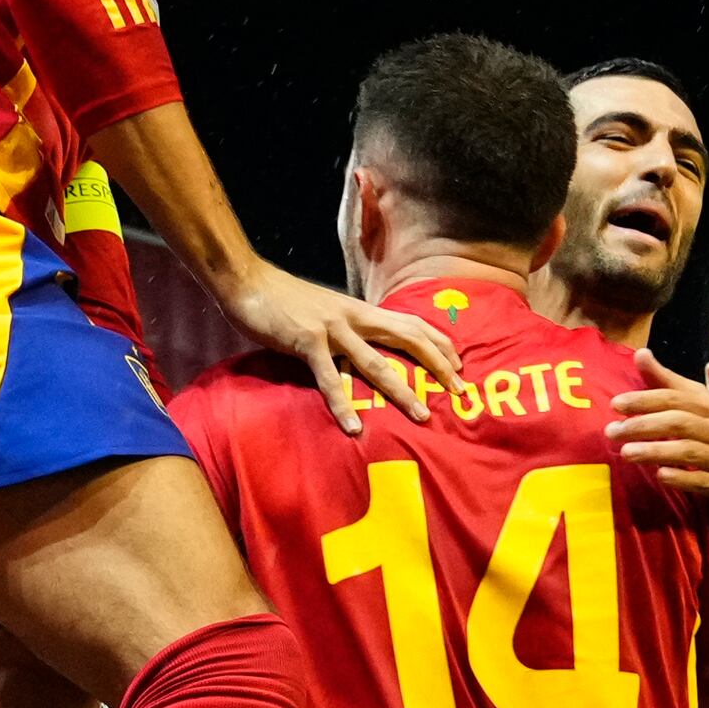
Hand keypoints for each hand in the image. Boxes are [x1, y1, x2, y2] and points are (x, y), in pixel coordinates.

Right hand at [226, 258, 456, 431]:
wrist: (247, 281)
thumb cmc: (284, 299)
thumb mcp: (325, 311)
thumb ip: (345, 330)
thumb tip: (359, 352)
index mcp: (360, 310)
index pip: (411, 323)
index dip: (439, 342)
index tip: (460, 364)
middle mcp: (354, 317)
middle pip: (408, 338)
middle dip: (438, 365)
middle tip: (461, 391)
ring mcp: (332, 329)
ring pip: (376, 363)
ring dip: (402, 391)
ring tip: (422, 415)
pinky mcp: (307, 342)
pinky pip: (330, 378)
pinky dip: (343, 404)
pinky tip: (354, 426)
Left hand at [606, 353, 708, 520]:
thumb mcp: (701, 409)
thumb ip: (669, 384)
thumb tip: (641, 354)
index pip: (676, 398)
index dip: (645, 399)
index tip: (615, 404)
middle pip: (679, 422)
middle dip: (644, 424)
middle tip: (612, 431)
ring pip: (689, 451)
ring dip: (656, 451)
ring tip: (626, 453)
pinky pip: (703, 480)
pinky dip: (682, 477)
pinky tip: (660, 476)